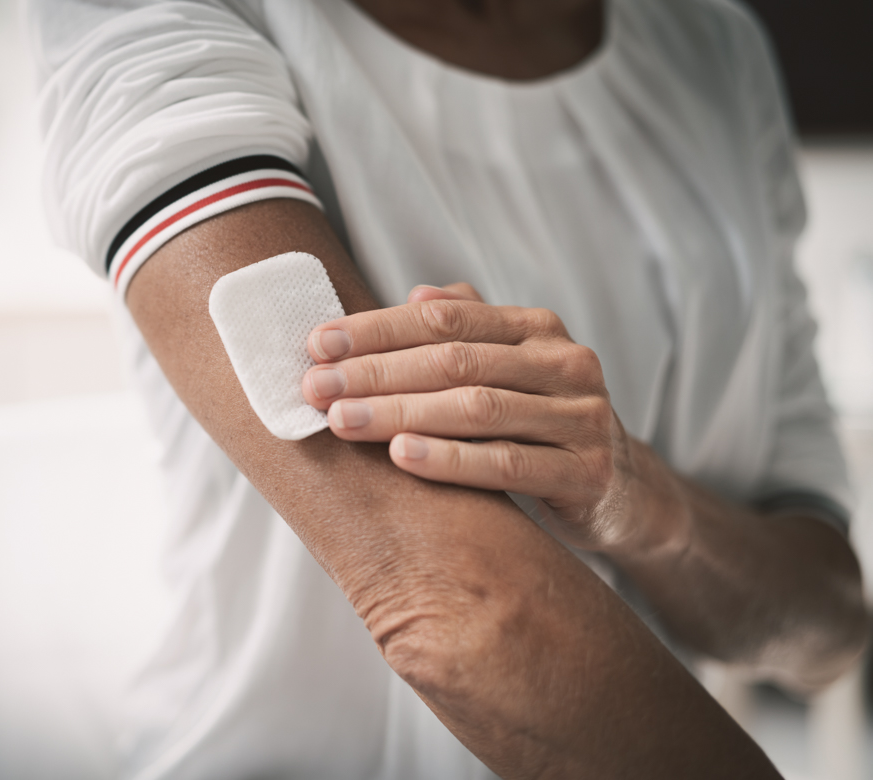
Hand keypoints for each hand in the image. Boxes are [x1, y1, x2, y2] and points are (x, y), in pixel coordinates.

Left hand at [302, 283, 686, 554]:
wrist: (617, 489)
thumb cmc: (539, 423)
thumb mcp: (508, 369)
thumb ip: (466, 329)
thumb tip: (415, 293)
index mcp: (536, 328)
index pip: (443, 318)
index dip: (376, 328)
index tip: (316, 343)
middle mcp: (563, 362)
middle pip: (453, 360)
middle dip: (376, 371)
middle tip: (315, 387)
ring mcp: (580, 416)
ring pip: (476, 408)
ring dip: (400, 413)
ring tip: (342, 420)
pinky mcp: (585, 470)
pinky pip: (507, 462)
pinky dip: (451, 459)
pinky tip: (401, 456)